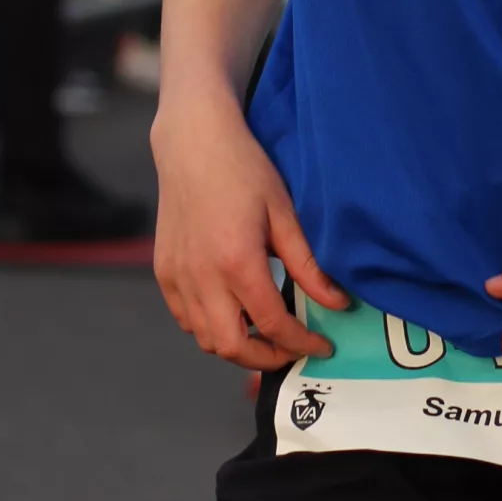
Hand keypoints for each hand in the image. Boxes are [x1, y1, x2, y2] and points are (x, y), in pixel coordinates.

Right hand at [152, 89, 348, 370]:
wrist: (193, 141)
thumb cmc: (243, 169)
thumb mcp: (284, 212)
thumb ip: (308, 265)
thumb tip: (337, 304)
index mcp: (237, 261)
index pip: (272, 325)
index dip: (301, 342)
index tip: (321, 345)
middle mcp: (202, 276)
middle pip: (232, 347)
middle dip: (266, 359)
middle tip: (291, 350)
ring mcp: (178, 276)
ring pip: (205, 339)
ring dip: (236, 346)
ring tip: (264, 333)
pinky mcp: (164, 271)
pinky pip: (185, 318)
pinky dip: (208, 327)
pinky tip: (230, 311)